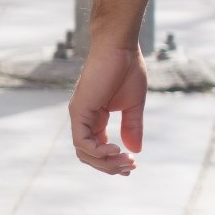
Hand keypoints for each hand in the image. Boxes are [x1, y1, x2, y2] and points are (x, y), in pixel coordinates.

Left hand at [70, 43, 148, 174]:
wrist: (119, 47)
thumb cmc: (127, 69)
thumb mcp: (134, 104)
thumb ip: (132, 127)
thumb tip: (135, 150)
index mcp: (95, 118)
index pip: (97, 148)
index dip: (112, 161)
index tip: (132, 165)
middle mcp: (84, 119)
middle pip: (89, 155)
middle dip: (109, 166)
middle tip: (130, 168)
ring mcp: (79, 115)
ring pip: (84, 152)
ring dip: (105, 162)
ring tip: (126, 161)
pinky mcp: (79, 110)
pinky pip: (82, 141)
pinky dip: (98, 151)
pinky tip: (116, 149)